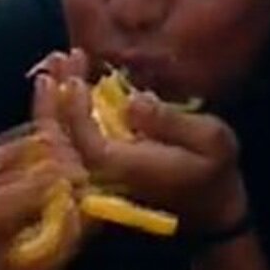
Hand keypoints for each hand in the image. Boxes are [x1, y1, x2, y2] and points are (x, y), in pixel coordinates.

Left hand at [47, 62, 247, 234]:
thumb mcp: (210, 140)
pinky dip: (63, 116)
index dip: (75, 108)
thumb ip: (171, 122)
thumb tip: (134, 100)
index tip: (75, 74)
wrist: (212, 211)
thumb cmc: (216, 171)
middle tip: (57, 58)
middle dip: (54, 97)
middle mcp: (104, 177)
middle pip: (62, 142)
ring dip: (53, 103)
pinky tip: (67, 86)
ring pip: (61, 144)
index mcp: (128, 169)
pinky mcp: (99, 171)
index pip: (86, 141)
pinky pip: (70, 146)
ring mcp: (98, 177)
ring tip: (57, 64)